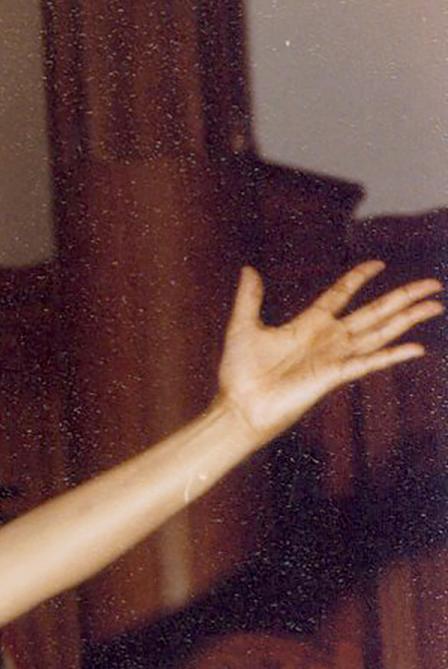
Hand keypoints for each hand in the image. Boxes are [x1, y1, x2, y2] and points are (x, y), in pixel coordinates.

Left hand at [216, 261, 442, 440]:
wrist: (239, 405)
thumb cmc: (239, 373)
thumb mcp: (243, 327)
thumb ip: (249, 298)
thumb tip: (248, 268)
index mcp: (309, 324)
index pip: (341, 294)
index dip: (359, 278)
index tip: (378, 263)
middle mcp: (329, 339)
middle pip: (374, 311)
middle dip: (403, 297)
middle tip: (432, 284)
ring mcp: (335, 357)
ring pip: (380, 332)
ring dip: (408, 319)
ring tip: (435, 305)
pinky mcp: (335, 375)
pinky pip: (369, 362)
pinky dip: (393, 355)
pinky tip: (417, 348)